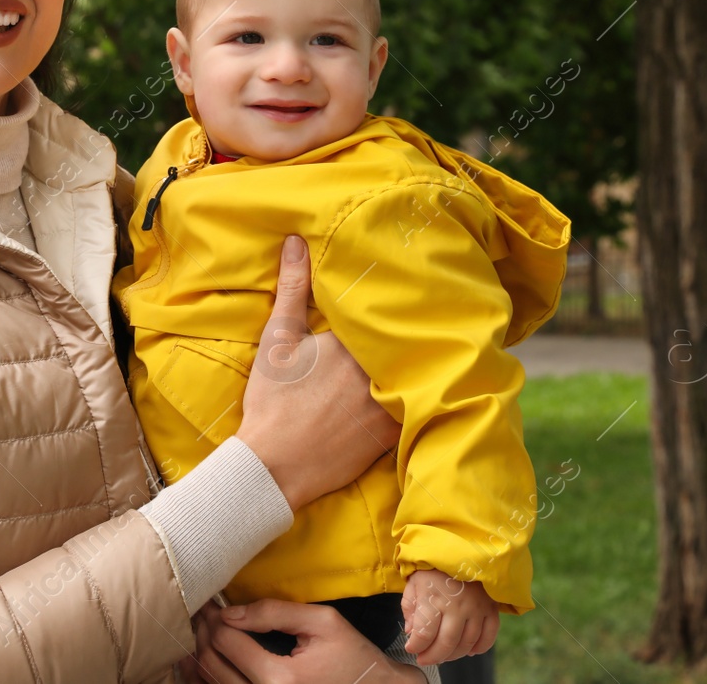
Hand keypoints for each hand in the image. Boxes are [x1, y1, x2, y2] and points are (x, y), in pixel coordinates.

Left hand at [177, 599, 425, 683]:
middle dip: (202, 632)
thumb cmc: (353, 657)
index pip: (226, 641)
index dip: (212, 616)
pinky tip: (202, 662)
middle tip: (201, 611)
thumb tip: (231, 611)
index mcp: (279, 678)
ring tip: (196, 631)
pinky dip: (207, 678)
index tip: (209, 600)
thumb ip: (275, 612)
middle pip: (212, 663)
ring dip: (199, 655)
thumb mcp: (323, 623)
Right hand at [234, 235, 400, 511]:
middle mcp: (379, 371)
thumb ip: (293, 289)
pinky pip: (416, 408)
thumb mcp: (278, 339)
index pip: (382, 312)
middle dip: (408, 328)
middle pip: (403, 341)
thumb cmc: (272, 400)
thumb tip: (297, 240)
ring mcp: (389, 405)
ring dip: (420, 361)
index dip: (388, 302)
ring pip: (416, 373)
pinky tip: (426, 387)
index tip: (399, 287)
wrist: (274, 465)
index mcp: (353, 342)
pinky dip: (421, 396)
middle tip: (423, 309)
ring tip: (433, 343)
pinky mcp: (392, 434)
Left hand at [401, 569, 498, 665]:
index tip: (411, 649)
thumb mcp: (413, 584)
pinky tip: (469, 651)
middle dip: (433, 656)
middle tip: (425, 659)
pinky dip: (480, 647)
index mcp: (433, 598)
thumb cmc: (432, 568)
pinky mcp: (490, 608)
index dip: (416, 646)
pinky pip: (489, 635)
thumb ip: (410, 610)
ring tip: (443, 655)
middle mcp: (456, 606)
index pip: (424, 634)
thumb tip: (412, 634)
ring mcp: (476, 608)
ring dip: (454, 655)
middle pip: (446, 643)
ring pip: (467, 643)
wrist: (459, 547)